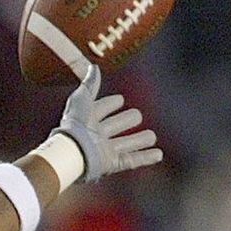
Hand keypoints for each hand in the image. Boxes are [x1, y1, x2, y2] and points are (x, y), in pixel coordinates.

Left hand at [57, 66, 161, 181]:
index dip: (110, 103)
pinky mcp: (112, 163)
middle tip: (135, 116)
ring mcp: (106, 150)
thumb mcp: (81, 99)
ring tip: (151, 136)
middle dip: (129, 119)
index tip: (118, 100)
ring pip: (128, 142)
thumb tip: (94, 67)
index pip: (104, 107)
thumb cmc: (74, 125)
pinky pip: (132, 160)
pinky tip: (158, 154)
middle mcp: (98, 134)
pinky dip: (146, 157)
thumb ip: (90, 84)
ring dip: (140, 139)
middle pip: (120, 124)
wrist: (72, 152)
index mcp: (89, 118)